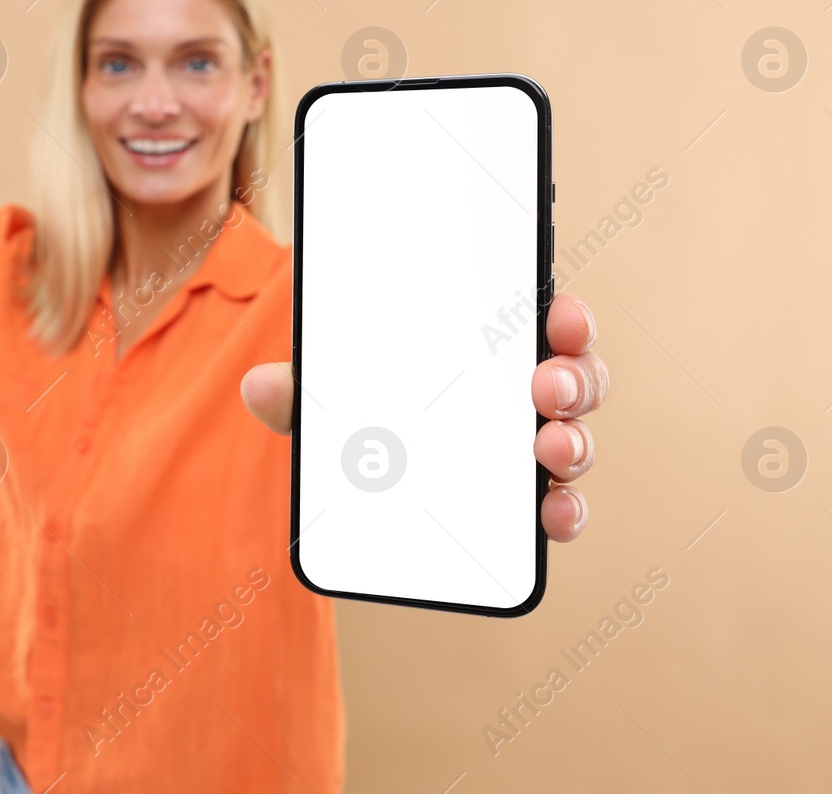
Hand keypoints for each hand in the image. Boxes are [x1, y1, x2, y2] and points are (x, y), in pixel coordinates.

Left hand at [240, 292, 605, 542]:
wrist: (361, 474)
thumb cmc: (363, 406)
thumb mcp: (329, 392)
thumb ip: (299, 390)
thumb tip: (257, 385)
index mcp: (486, 344)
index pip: (541, 318)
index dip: (564, 315)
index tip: (559, 315)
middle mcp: (521, 391)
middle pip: (572, 375)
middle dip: (572, 377)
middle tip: (545, 386)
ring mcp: (529, 445)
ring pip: (574, 435)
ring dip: (574, 440)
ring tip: (548, 448)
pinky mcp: (526, 500)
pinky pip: (560, 504)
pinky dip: (564, 510)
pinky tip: (552, 516)